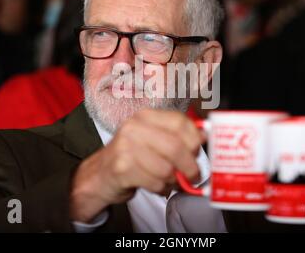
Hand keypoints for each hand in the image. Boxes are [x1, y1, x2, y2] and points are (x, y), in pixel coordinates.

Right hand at [69, 109, 203, 222]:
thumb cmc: (131, 155)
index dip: (195, 140)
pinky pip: (155, 182)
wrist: (100, 174)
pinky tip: (157, 186)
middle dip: (190, 166)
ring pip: (166, 168)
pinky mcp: (122, 168)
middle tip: (193, 175)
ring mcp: (126, 147)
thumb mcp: (153, 139)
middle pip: (176, 147)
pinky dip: (161, 189)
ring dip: (172, 180)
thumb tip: (204, 135)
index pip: (181, 122)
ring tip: (168, 180)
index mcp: (145, 116)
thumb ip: (177, 135)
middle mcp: (134, 127)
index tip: (197, 151)